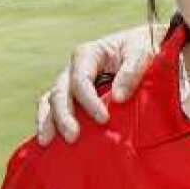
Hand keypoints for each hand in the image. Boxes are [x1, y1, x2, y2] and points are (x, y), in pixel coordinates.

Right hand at [36, 24, 158, 145]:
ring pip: (50, 101)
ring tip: (47, 142)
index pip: (81, 80)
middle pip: (60, 92)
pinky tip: (49, 141)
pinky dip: (49, 122)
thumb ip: (131, 71)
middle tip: (73, 136)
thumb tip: (117, 98)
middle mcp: (74, 68)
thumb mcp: (141, 52)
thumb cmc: (141, 47)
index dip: (89, 101)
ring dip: (48, 122)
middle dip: (64, 116)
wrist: (142, 45)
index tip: (104, 119)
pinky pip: (52, 108)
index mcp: (88, 54)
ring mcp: (70, 82)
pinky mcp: (72, 95)